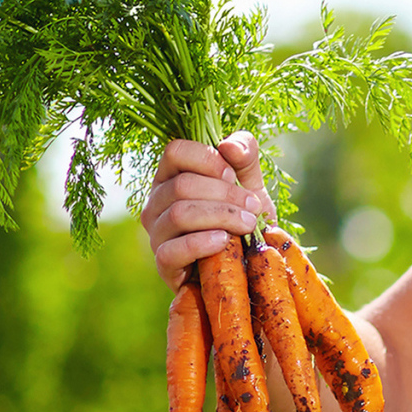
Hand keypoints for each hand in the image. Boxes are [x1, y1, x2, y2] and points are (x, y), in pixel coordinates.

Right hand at [139, 132, 276, 289]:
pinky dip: (201, 244)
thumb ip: (245, 156)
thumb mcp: (251, 183)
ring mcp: (157, 234)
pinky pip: (172, 251)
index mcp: (171, 176)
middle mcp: (157, 202)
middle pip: (181, 186)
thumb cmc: (246, 219)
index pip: (175, 151)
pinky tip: (224, 242)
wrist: (252, 265)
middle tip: (254, 207)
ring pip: (178, 215)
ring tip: (248, 225)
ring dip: (220, 217)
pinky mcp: (164, 264)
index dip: (207, 159)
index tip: (234, 175)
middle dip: (225, 194)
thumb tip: (229, 146)